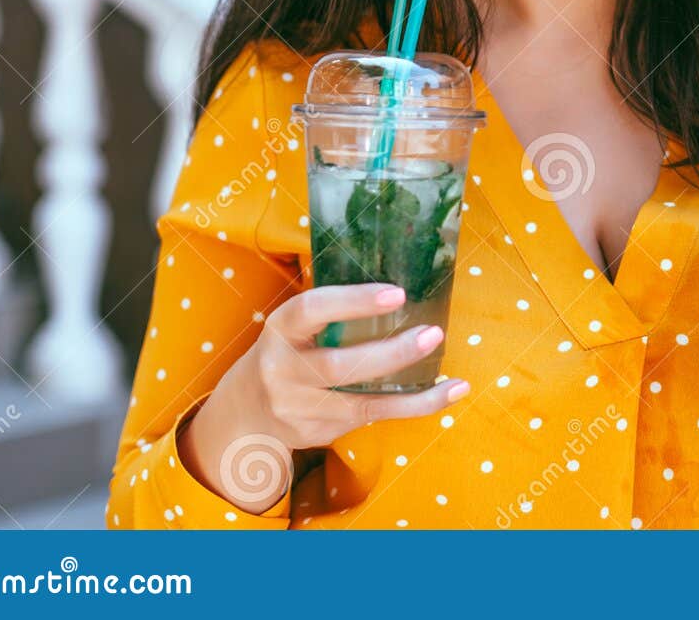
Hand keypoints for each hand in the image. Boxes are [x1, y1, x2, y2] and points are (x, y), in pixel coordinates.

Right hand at [179, 283, 470, 510]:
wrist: (246, 413)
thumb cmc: (288, 351)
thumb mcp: (294, 325)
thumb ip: (331, 308)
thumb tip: (400, 268)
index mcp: (280, 330)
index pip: (312, 310)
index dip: (353, 301)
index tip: (397, 293)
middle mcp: (283, 371)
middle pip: (339, 365)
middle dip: (390, 352)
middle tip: (432, 333)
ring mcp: (299, 406)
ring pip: (360, 401)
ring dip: (412, 392)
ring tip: (452, 379)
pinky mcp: (321, 430)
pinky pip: (372, 417)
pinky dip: (414, 407)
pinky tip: (447, 395)